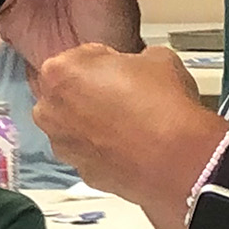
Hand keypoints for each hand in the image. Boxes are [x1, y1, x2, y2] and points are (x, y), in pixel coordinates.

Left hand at [32, 43, 208, 203]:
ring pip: (76, 125)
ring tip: (133, 119)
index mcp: (60, 72)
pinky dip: (106, 148)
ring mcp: (63, 145)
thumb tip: (140, 64)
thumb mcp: (156, 56)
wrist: (177, 159)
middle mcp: (51, 110)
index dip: (105, 61)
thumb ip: (133, 58)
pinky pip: (90, 152)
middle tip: (127, 93)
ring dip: (97, 121)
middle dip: (94, 92)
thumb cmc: (163, 109)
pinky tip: (132, 142)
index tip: (120, 67)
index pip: (79, 57)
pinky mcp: (81, 171)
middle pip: (69, 92)